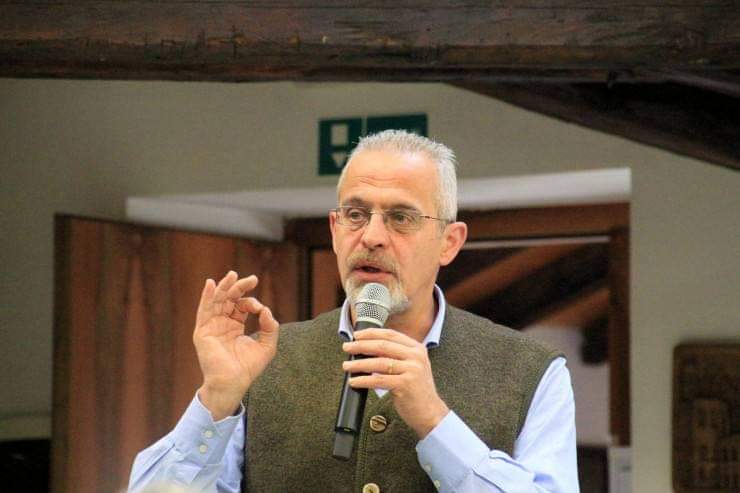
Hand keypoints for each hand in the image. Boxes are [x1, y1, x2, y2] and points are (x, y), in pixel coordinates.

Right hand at [193, 271, 278, 419]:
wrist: (233, 383)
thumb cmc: (248, 368)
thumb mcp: (267, 345)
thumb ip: (269, 326)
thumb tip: (265, 310)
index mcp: (234, 326)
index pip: (241, 306)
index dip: (252, 303)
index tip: (260, 309)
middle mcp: (222, 324)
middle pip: (228, 299)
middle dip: (239, 287)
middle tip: (252, 279)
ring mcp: (211, 327)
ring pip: (216, 301)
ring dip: (224, 287)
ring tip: (232, 275)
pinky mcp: (203, 332)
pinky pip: (203, 310)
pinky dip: (207, 296)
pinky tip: (211, 284)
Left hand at [341, 328, 448, 438]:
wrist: (430, 412)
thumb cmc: (417, 391)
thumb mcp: (412, 367)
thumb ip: (396, 356)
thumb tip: (368, 349)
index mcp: (417, 348)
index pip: (391, 334)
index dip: (371, 333)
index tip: (357, 335)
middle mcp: (416, 357)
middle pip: (383, 346)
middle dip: (361, 346)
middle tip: (347, 347)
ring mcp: (412, 370)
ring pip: (379, 363)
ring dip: (359, 364)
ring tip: (347, 365)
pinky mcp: (405, 385)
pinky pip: (378, 380)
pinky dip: (363, 380)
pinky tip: (354, 381)